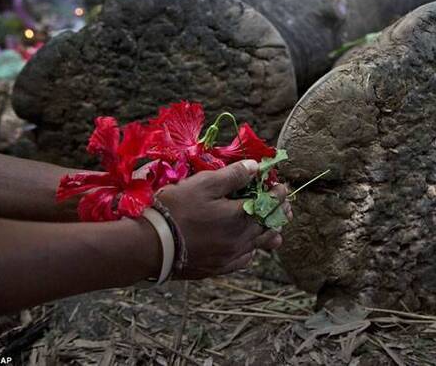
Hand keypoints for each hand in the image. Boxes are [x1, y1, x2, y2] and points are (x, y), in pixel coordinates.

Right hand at [156, 160, 290, 279]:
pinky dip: (250, 251)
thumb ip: (233, 176)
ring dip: (268, 235)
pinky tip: (248, 248)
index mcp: (241, 217)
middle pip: (268, 226)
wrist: (150, 246)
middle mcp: (241, 240)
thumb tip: (255, 167)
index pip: (270, 204)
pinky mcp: (218, 268)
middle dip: (278, 214)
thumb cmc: (176, 209)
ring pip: (259, 246)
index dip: (278, 193)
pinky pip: (243, 260)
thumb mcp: (204, 184)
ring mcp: (230, 257)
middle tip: (285, 208)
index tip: (281, 187)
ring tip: (274, 231)